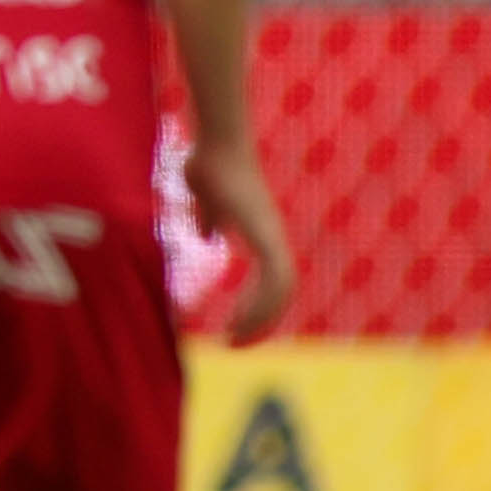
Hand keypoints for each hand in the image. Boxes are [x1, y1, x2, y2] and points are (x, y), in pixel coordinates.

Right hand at [185, 131, 299, 343]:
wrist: (217, 147)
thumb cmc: (210, 167)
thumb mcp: (207, 204)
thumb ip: (210, 221)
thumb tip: (208, 236)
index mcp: (260, 234)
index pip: (270, 280)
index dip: (256, 306)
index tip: (233, 326)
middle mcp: (272, 238)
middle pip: (282, 292)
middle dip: (261, 322)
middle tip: (236, 343)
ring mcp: (272, 237)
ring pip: (282, 291)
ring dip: (261, 319)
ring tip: (236, 338)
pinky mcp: (266, 236)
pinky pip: (274, 280)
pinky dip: (259, 304)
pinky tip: (237, 319)